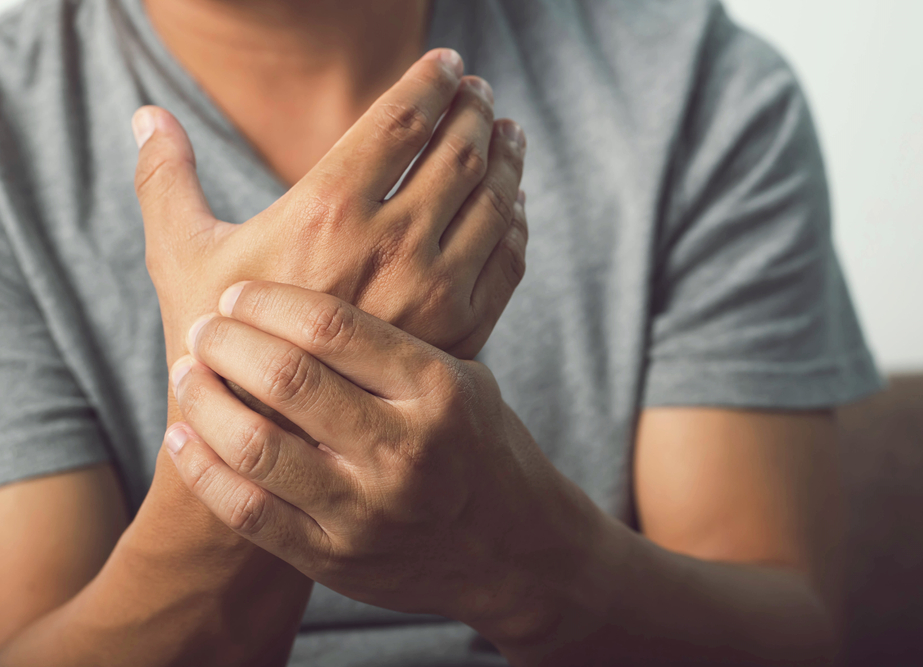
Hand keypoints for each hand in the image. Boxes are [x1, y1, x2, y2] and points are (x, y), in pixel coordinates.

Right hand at [135, 48, 526, 370]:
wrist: (269, 439)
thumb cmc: (217, 344)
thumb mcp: (180, 254)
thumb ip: (166, 178)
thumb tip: (146, 114)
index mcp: (327, 211)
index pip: (402, 120)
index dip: (431, 81)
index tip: (449, 64)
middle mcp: (391, 247)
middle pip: (458, 152)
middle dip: (474, 111)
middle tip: (479, 93)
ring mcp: (433, 293)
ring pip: (494, 202)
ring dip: (507, 157)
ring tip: (507, 133)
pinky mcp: (458, 332)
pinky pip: (508, 261)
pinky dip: (516, 222)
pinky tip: (512, 204)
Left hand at [166, 282, 603, 641]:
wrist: (508, 547)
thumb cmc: (474, 443)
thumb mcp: (462, 378)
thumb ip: (397, 338)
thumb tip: (320, 264)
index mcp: (437, 389)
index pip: (333, 326)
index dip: (269, 302)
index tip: (239, 294)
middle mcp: (404, 448)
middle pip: (287, 376)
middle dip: (228, 342)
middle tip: (206, 327)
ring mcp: (368, 509)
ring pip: (255, 445)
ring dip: (204, 399)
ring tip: (188, 370)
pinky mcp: (335, 557)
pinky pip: (248, 510)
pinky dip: (201, 468)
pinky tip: (182, 434)